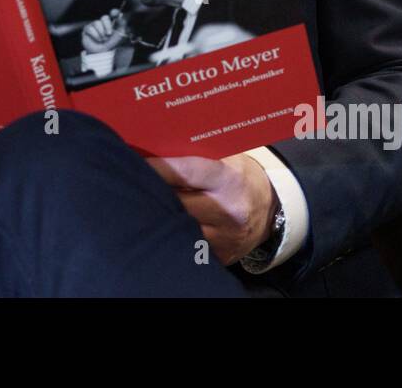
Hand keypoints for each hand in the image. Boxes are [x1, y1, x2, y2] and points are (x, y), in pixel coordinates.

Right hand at [81, 7, 128, 53]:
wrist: (102, 52)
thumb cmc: (110, 44)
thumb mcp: (118, 35)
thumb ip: (120, 25)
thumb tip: (120, 15)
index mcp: (110, 22)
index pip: (113, 13)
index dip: (115, 13)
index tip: (114, 14)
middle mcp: (102, 22)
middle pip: (104, 17)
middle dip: (107, 26)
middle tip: (109, 34)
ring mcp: (93, 25)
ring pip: (97, 23)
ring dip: (101, 33)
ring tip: (103, 39)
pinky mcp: (86, 29)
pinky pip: (90, 28)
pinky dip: (95, 35)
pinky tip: (98, 40)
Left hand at [146, 152, 274, 264]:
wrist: (269, 208)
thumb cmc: (238, 176)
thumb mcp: (226, 158)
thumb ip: (197, 153)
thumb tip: (156, 145)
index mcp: (229, 179)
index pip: (186, 172)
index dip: (158, 169)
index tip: (137, 163)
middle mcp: (229, 210)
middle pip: (178, 203)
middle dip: (154, 193)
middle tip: (132, 184)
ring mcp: (225, 237)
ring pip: (179, 228)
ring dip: (161, 216)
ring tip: (143, 205)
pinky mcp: (221, 256)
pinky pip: (188, 246)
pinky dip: (173, 235)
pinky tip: (162, 226)